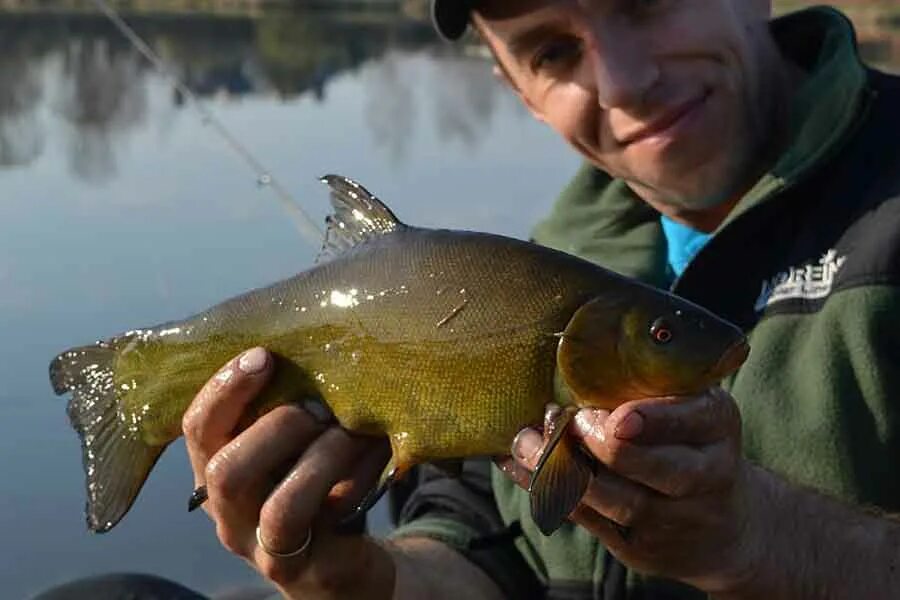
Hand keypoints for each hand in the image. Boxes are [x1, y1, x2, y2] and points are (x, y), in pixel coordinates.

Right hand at [182, 347, 395, 598]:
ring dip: (322, 458)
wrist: (343, 563)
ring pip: (280, 508)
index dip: (225, 389)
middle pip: (225, 472)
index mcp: (216, 472)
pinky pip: (328, 524)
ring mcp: (264, 549)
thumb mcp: (292, 443)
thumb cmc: (314, 482)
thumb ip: (285, 403)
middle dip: (276, 427)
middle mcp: (228, 515)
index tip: (263, 354)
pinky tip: (374, 454)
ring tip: (348, 432)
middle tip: (316, 408)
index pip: (197, 429)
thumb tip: (314, 338)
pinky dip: (354, 479)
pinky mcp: (307, 570)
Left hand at [498, 388, 763, 593]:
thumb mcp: (693, 408)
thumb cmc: (693, 445)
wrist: (726, 529)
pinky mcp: (636, 547)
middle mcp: (703, 474)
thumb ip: (652, 386)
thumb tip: (579, 355)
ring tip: (524, 439)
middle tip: (559, 416)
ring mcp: (670, 518)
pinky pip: (584, 517)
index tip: (614, 417)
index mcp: (717, 424)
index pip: (689, 418)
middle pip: (648, 464)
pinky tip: (517, 464)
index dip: (651, 420)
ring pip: (608, 496)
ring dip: (556, 465)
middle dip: (596, 442)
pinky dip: (545, 488)